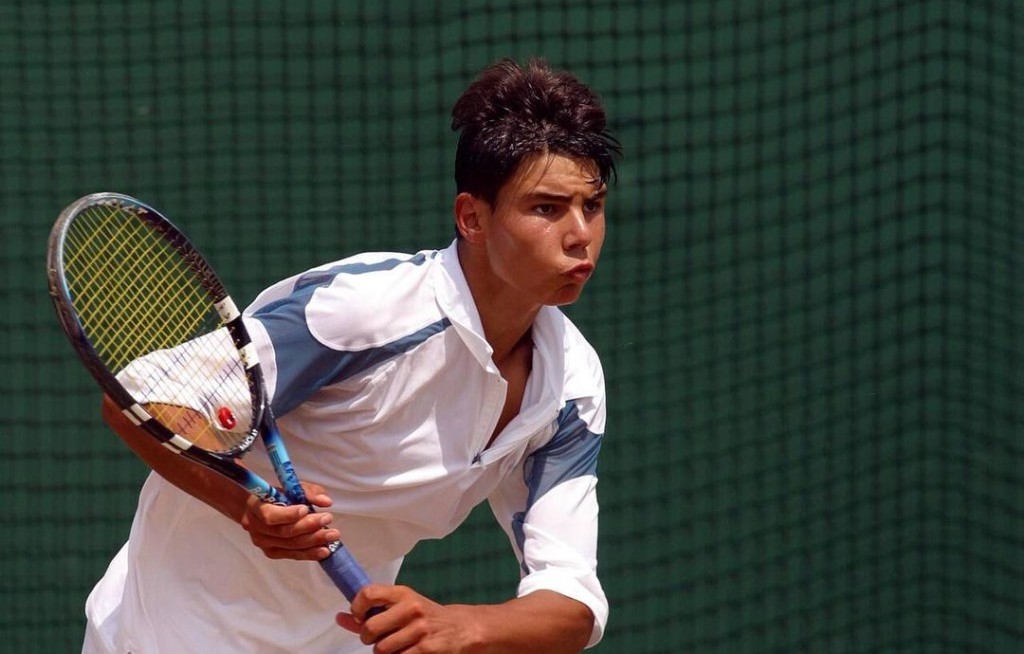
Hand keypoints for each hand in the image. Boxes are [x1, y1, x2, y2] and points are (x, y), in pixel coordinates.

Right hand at [239, 481, 339, 560]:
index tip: (306, 509)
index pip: (270, 515)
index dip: (288, 514)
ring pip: (290, 545)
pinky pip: (292, 555)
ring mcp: (263, 542)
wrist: (260, 508)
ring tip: (332, 535)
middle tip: (328, 518)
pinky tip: (324, 550)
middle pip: (283, 532)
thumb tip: (326, 502)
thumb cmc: (277, 495)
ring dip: (313, 541)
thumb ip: (308, 492)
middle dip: (308, 526)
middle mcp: (255, 527)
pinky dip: (309, 553)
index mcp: (255, 506)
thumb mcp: (290, 487)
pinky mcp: (272, 552)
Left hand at [336, 585, 483, 653]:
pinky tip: (405, 653)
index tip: (359, 616)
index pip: (368, 593)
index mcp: (403, 593)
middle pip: (370, 628)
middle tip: (376, 638)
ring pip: (381, 649)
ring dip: (383, 652)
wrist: (461, 628)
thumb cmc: (424, 617)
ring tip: (394, 647)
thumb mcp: (402, 608)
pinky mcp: (426, 649)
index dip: (357, 608)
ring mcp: (420, 629)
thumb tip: (340, 617)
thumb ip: (371, 612)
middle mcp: (411, 608)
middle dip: (368, 638)